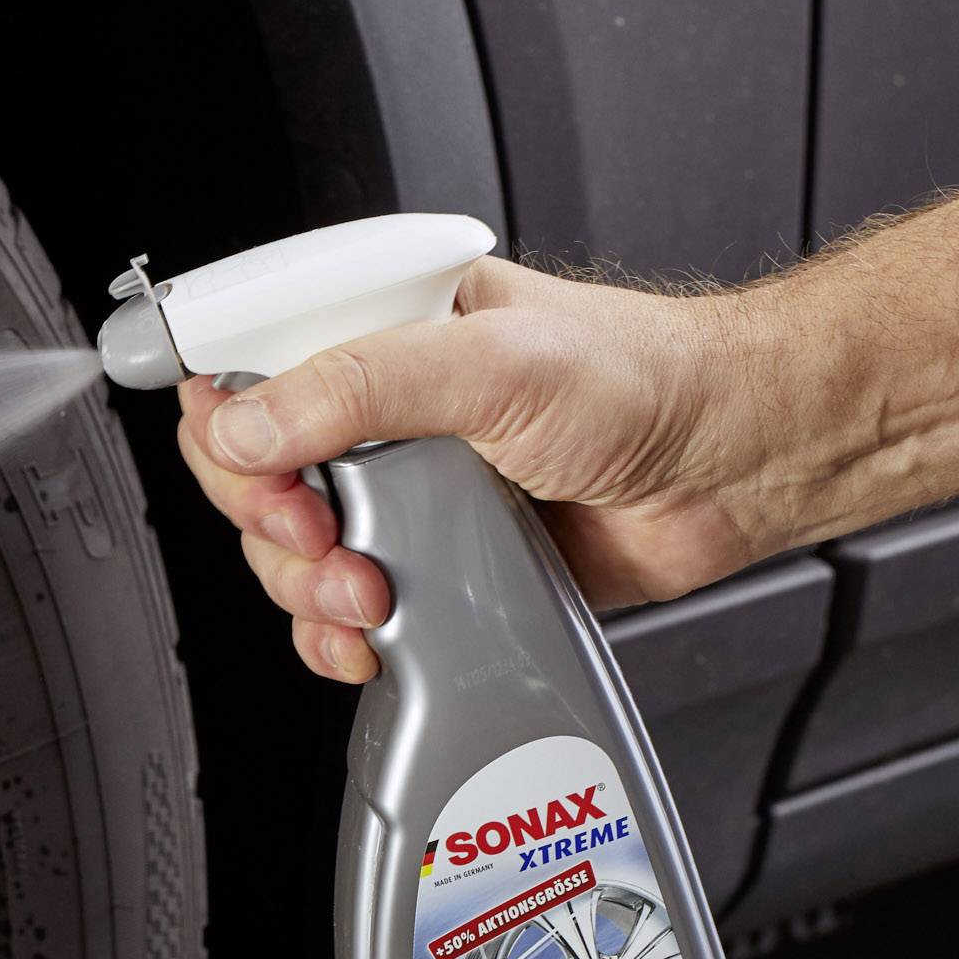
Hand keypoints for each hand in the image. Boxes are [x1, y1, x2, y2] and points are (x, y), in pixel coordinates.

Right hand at [175, 255, 794, 682]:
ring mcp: (399, 488)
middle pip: (248, 470)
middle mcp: (378, 407)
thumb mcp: (490, 362)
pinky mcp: (428, 560)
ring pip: (286, 549)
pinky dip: (336, 633)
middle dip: (268, 517)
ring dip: (307, 585)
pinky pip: (339, 607)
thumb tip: (248, 426)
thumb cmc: (643, 380)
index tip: (255, 464)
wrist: (732, 466)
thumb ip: (358, 388)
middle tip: (318, 533)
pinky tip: (368, 633)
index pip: (245, 360)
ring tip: (369, 586)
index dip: (226, 421)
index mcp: (382, 325)